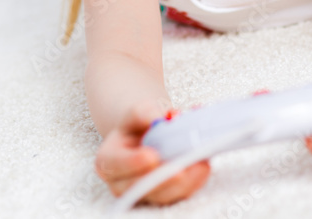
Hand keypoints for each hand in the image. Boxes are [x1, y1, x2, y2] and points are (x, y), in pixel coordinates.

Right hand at [94, 98, 210, 205]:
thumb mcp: (138, 112)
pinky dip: (194, 181)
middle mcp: (121, 183)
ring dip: (185, 180)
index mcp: (108, 160)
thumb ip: (146, 113)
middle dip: (165, 176)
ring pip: (164, 195)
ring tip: (200, 161)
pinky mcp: (164, 198)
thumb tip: (161, 118)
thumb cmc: (139, 125)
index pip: (117, 164)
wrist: (146, 136)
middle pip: (142, 186)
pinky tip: (204, 166)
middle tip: (183, 165)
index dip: (134, 162)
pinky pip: (180, 195)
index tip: (152, 155)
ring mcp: (143, 194)